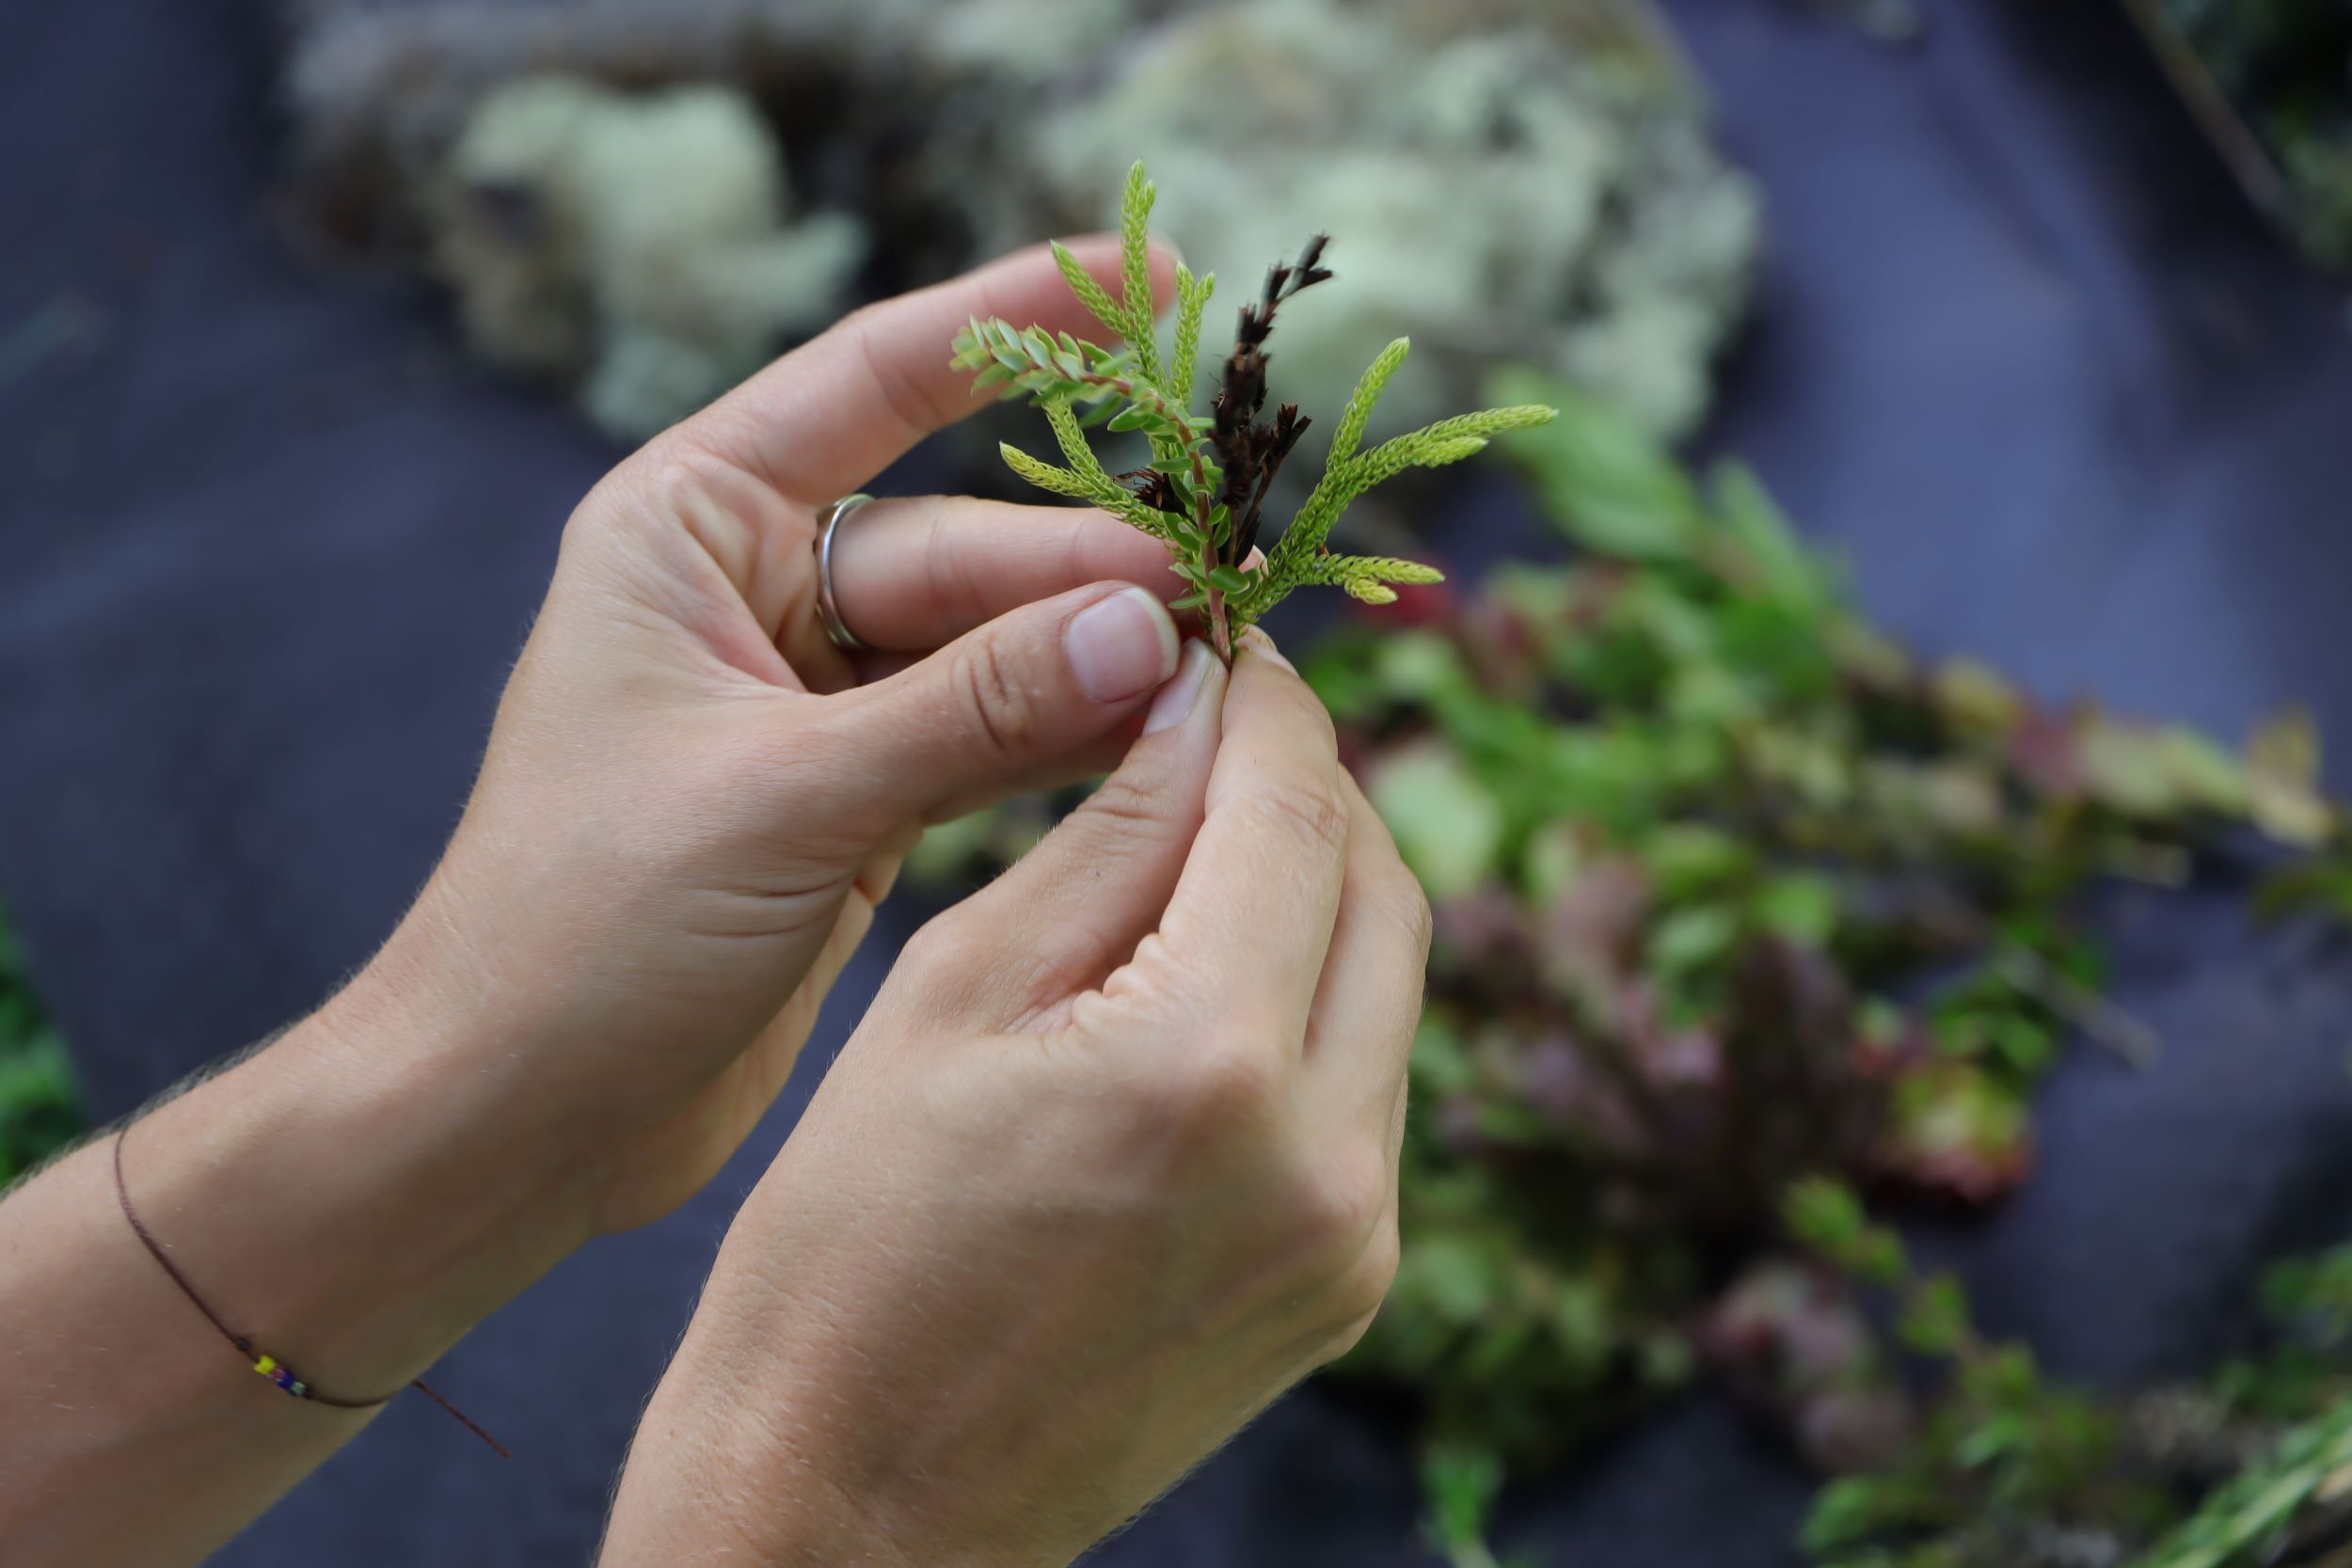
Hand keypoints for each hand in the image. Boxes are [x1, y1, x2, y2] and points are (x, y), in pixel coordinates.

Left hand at [352, 237, 1187, 1232]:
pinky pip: (985, 736)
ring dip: (1093, 657)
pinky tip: (1162, 738)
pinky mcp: (849, 797)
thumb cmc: (583, 936)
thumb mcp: (784, 802)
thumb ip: (973, 710)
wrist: (506, 1118)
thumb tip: (1156, 627)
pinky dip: (1065, 740)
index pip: (876, 379)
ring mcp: (807, 698)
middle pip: (963, 543)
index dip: (1021, 318)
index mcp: (686, 528)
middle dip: (1089, 569)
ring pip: (988, 645)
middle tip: (1226, 595)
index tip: (1156, 283)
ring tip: (1224, 662)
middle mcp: (749, 591)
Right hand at [600, 633, 1433, 1567]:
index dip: (1268, 698)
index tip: (1227, 641)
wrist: (858, 1502)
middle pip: (1383, 882)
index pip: (1296, 802)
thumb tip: (1196, 699)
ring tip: (1209, 841)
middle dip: (1312, 781)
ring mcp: (1357, 1232)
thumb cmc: (849, 1245)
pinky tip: (1218, 976)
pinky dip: (1317, 999)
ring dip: (1323, 886)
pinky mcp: (1351, 1283)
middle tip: (1222, 726)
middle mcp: (1325, 1149)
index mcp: (1205, 1057)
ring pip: (1393, 981)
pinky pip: (1371, 1086)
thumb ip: (1106, 834)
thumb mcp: (954, 996)